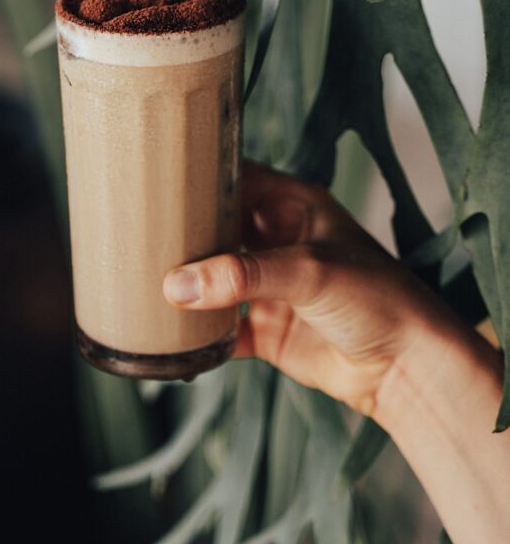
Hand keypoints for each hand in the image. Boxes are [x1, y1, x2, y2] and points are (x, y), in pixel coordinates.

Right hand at [164, 161, 462, 417]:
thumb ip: (244, 275)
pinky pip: (218, 329)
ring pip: (212, 278)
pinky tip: (168, 332)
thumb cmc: (379, 299)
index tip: (155, 176)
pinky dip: (195, 333)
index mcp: (293, 207)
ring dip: (184, 281)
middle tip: (136, 228)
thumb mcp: (311, 271)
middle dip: (181, 230)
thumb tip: (178, 285)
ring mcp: (269, 288)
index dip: (198, 175)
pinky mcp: (265, 331)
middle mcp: (277, 242)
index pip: (236, 177)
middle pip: (216, 227)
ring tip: (138, 275)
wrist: (408, 368)